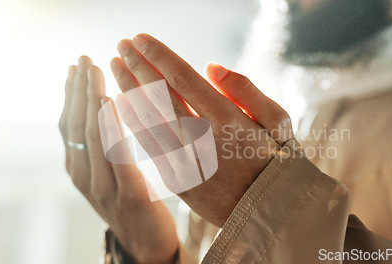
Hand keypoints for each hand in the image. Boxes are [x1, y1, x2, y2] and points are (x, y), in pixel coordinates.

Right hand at [59, 56, 177, 263]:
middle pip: (77, 125)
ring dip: (91, 101)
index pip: (70, 124)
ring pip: (92, 136)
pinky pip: (118, 155)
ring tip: (94, 73)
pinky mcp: (130, 195)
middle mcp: (85, 175)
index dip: (70, 94)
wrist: (146, 244)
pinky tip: (111, 104)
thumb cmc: (132, 201)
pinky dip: (111, 128)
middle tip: (85, 59)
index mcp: (79, 167)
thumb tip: (101, 106)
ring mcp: (104, 186)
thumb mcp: (110, 171)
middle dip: (79, 90)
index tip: (75, 65)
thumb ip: (103, 144)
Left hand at [110, 34, 293, 226]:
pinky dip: (132, 121)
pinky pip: (146, 145)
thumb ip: (246, 90)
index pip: (182, 79)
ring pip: (147, 118)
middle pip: (159, 95)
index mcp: (227, 119)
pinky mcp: (176, 179)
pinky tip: (120, 102)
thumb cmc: (276, 161)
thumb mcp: (277, 121)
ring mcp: (185, 160)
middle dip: (137, 65)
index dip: (158, 56)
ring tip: (114, 66)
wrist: (269, 213)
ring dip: (127, 89)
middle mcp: (200, 138)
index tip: (140, 38)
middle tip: (121, 44)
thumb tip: (211, 66)